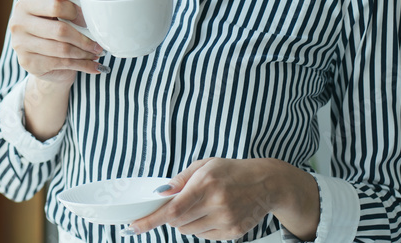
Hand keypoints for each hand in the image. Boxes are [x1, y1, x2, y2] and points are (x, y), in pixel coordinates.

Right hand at [9, 0, 104, 85]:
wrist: (41, 55)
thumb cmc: (53, 23)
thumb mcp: (60, 2)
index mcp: (24, 4)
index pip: (56, 5)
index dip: (76, 13)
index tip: (88, 21)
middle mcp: (17, 24)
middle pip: (60, 31)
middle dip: (84, 38)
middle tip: (98, 43)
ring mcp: (21, 45)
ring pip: (62, 50)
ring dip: (85, 53)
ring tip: (97, 53)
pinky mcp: (28, 63)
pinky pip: (61, 64)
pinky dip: (82, 65)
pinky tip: (92, 65)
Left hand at [125, 158, 278, 239]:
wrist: (266, 183)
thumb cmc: (232, 171)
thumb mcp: (205, 165)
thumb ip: (181, 179)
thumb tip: (160, 192)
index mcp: (206, 184)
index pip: (173, 209)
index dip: (151, 220)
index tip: (134, 227)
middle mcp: (217, 204)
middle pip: (178, 222)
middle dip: (170, 216)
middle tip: (179, 204)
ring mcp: (226, 221)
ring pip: (189, 231)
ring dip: (185, 222)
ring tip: (200, 206)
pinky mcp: (234, 233)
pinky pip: (205, 237)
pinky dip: (200, 228)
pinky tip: (212, 213)